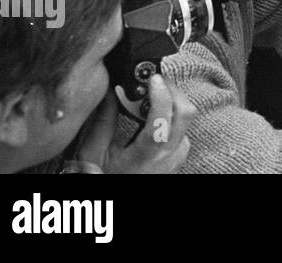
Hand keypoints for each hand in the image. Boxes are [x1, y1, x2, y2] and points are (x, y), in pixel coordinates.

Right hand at [77, 74, 194, 173]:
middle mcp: (168, 156)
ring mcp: (177, 156)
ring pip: (187, 119)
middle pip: (185, 113)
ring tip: (149, 98)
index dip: (161, 95)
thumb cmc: (103, 178)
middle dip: (171, 90)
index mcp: (145, 156)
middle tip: (151, 82)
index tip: (153, 78)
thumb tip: (111, 91)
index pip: (162, 121)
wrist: (114, 204)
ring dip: (172, 101)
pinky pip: (183, 128)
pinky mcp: (180, 156)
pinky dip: (172, 115)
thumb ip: (103, 121)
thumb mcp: (94, 153)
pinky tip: (153, 116)